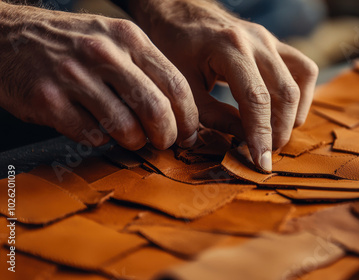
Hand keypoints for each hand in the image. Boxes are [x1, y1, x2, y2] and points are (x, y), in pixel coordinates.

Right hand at [0, 2, 198, 149]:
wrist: (6, 35)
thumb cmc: (71, 44)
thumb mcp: (114, 40)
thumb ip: (145, 70)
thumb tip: (179, 114)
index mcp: (128, 38)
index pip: (176, 85)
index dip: (189, 118)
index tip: (189, 135)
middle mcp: (103, 53)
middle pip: (156, 109)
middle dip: (167, 136)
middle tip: (164, 144)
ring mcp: (73, 75)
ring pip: (125, 127)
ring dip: (134, 142)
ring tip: (130, 139)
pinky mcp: (47, 99)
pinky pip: (90, 135)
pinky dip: (100, 140)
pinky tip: (96, 130)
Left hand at [130, 0, 318, 171]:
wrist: (180, 12)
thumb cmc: (175, 47)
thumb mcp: (184, 85)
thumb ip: (213, 115)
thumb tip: (241, 141)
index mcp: (229, 48)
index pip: (256, 99)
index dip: (261, 135)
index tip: (261, 162)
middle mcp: (257, 41)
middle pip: (285, 93)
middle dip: (279, 130)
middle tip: (265, 153)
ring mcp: (270, 40)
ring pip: (300, 81)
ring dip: (293, 115)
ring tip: (274, 135)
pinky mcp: (276, 44)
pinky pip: (303, 70)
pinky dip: (300, 95)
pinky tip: (284, 112)